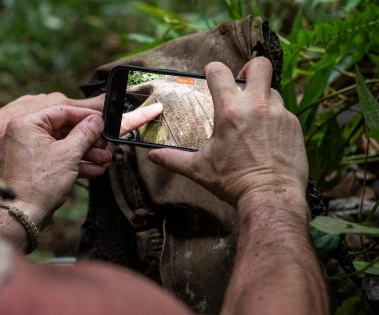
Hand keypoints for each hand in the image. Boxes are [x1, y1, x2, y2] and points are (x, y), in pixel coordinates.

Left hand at [0, 106, 105, 226]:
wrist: (23, 214)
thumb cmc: (39, 184)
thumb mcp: (69, 153)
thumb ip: (85, 133)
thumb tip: (96, 121)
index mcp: (26, 124)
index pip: (62, 111)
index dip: (86, 116)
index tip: (102, 121)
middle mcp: (22, 134)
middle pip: (63, 129)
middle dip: (88, 139)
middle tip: (104, 143)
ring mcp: (26, 152)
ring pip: (61, 145)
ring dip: (84, 152)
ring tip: (103, 159)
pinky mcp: (31, 167)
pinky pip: (55, 158)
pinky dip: (73, 163)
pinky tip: (93, 169)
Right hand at [148, 57, 307, 206]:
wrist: (270, 196)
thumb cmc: (233, 181)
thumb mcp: (199, 168)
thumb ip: (173, 158)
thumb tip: (153, 156)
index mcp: (229, 111)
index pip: (219, 71)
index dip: (213, 69)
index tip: (211, 76)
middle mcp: (256, 105)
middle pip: (260, 65)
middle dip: (250, 68)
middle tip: (242, 83)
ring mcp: (279, 114)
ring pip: (272, 91)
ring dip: (262, 98)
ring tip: (253, 118)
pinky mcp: (294, 126)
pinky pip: (284, 112)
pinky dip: (274, 119)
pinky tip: (267, 137)